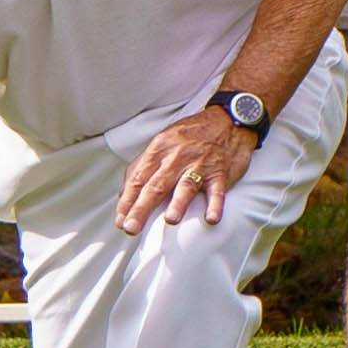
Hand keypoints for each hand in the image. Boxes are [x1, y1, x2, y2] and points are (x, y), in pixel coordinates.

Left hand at [116, 108, 256, 233]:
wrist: (227, 120)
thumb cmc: (190, 135)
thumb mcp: (162, 142)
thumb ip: (142, 166)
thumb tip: (123, 193)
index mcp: (159, 150)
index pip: (138, 178)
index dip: (127, 201)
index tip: (119, 221)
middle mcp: (176, 157)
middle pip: (156, 185)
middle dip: (141, 208)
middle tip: (131, 227)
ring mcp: (199, 165)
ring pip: (186, 186)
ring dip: (178, 204)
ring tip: (170, 220)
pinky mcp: (220, 172)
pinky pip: (217, 190)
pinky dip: (215, 205)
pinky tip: (211, 218)